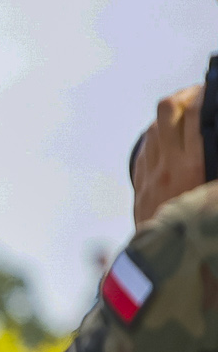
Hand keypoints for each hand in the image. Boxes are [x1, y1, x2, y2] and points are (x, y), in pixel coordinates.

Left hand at [133, 83, 206, 223]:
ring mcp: (150, 172)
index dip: (204, 94)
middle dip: (186, 95)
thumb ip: (211, 164)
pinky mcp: (141, 183)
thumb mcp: (210, 191)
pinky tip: (171, 139)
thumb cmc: (201, 232)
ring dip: (171, 115)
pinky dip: (158, 137)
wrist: (164, 262)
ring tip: (189, 113)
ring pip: (154, 126)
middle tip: (201, 95)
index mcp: (192, 165)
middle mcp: (167, 164)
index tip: (214, 89)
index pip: (195, 113)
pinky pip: (146, 148)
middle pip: (168, 109)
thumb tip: (212, 139)